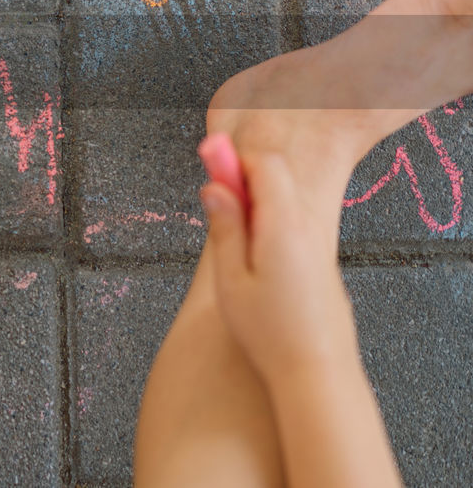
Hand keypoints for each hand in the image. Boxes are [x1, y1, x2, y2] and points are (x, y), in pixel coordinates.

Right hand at [201, 150, 357, 384]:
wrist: (317, 373)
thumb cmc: (272, 334)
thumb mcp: (231, 279)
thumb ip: (225, 228)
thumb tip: (215, 191)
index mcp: (283, 227)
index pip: (267, 165)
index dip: (237, 162)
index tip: (214, 172)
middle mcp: (307, 231)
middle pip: (279, 179)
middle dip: (245, 182)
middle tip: (218, 207)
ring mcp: (319, 249)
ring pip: (286, 206)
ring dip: (257, 209)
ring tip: (234, 247)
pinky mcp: (322, 267)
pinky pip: (295, 230)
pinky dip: (272, 230)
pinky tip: (256, 267)